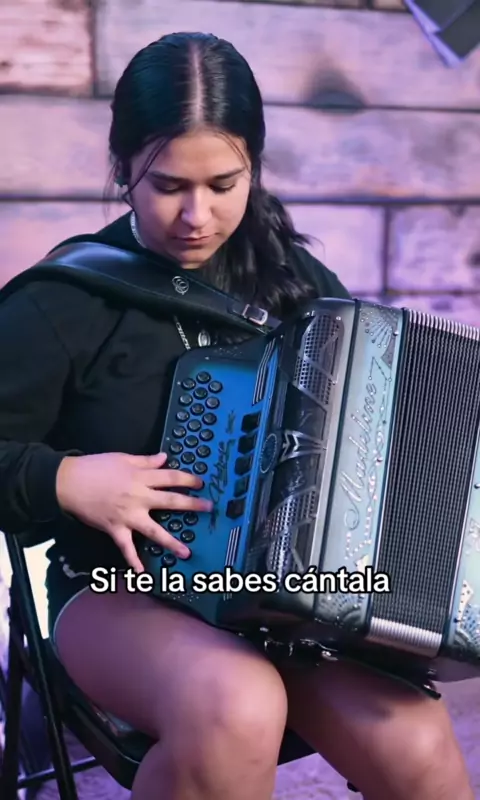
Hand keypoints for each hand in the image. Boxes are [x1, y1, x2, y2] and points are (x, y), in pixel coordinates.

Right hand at [56, 452, 211, 572]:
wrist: (69, 482)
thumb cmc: (95, 467)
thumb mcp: (123, 458)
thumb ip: (146, 461)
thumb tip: (164, 458)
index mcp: (141, 478)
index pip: (171, 478)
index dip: (188, 480)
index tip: (201, 483)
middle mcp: (139, 497)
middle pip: (170, 501)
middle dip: (192, 505)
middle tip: (209, 509)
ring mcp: (128, 516)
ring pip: (154, 531)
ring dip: (172, 542)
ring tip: (187, 552)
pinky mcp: (115, 529)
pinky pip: (126, 548)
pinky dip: (133, 561)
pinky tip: (142, 574)